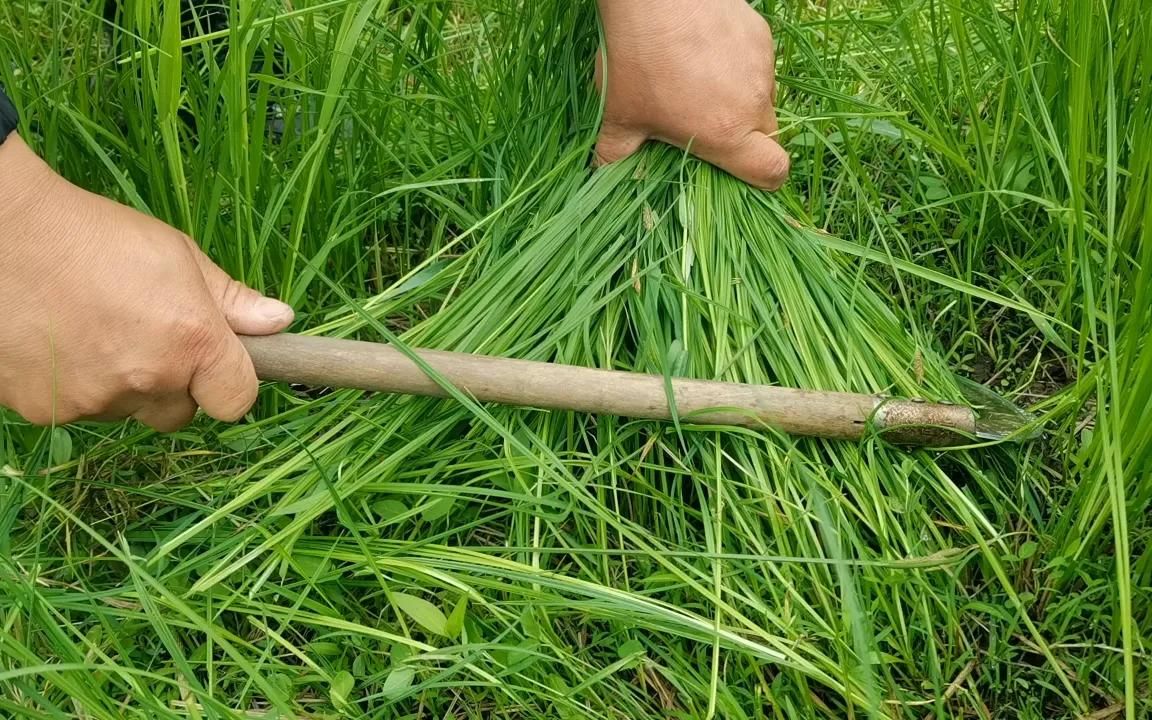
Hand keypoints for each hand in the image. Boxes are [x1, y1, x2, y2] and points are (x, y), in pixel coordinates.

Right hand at [0, 134, 292, 431]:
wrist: (2, 234)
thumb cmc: (95, 236)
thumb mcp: (177, 255)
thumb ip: (231, 299)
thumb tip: (279, 321)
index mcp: (190, 342)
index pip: (237, 400)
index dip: (230, 383)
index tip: (217, 363)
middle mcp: (146, 379)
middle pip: (179, 412)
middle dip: (172, 384)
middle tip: (146, 336)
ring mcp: (92, 400)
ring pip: (125, 409)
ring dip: (120, 383)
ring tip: (93, 327)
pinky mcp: (44, 410)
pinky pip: (77, 408)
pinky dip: (73, 384)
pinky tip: (59, 340)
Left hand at [594, 0, 789, 189]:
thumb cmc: (637, 59)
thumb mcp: (620, 114)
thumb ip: (615, 152)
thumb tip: (602, 174)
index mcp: (725, 133)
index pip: (773, 171)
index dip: (765, 179)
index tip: (745, 174)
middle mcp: (752, 102)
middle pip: (767, 135)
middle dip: (744, 137)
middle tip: (707, 126)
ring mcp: (761, 66)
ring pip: (761, 96)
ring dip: (740, 99)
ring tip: (701, 85)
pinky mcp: (760, 35)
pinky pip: (758, 63)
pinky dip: (739, 66)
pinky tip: (706, 55)